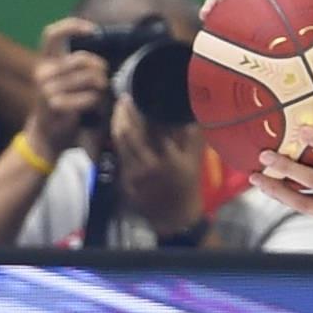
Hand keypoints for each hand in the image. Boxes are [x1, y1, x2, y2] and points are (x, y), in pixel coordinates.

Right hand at [26, 19, 109, 155]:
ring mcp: (47, 88)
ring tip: (99, 96)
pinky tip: (94, 108)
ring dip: (101, 88)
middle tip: (104, 79)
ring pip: (89, 79)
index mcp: (45, 62)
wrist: (46, 136)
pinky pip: (90, 97)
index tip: (93, 31)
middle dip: (100, 67)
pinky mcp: (56, 104)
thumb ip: (76, 66)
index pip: (52, 34)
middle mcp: (43, 72)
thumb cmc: (61, 106)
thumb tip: (101, 50)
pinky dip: (97, 103)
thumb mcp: (64, 81)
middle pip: (81, 59)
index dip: (73, 26)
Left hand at [110, 99, 201, 236]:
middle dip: (123, 113)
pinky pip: (118, 154)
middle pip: (129, 132)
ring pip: (119, 142)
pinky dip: (117, 139)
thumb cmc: (188, 186)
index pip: (152, 127)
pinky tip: (118, 129)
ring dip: (116, 123)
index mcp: (168, 158)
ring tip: (118, 110)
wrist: (174, 216)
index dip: (142, 109)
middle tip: (123, 98)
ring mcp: (134, 173)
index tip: (139, 96)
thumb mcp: (195, 160)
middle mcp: (148, 164)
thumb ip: (192, 136)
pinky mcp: (125, 179)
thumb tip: (186, 112)